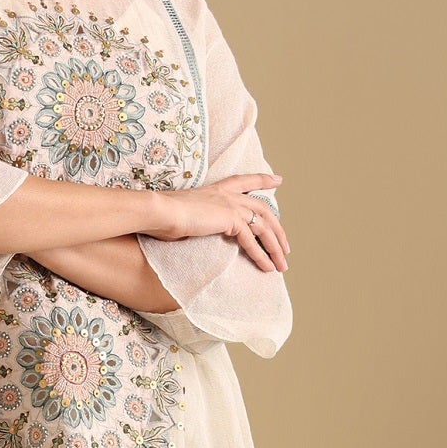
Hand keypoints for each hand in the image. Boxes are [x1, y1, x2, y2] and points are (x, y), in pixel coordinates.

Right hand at [148, 171, 286, 270]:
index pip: (247, 181)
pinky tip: (267, 267)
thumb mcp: (185, 214)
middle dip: (278, 230)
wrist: (160, 212)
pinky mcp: (230, 219)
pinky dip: (261, 256)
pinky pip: (252, 241)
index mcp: (218, 189)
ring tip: (281, 265)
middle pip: (264, 210)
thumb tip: (190, 228)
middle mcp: (228, 194)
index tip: (278, 180)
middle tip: (286, 247)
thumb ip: (197, 219)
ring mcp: (231, 205)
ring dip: (274, 247)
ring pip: (263, 226)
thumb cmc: (164, 216)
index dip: (264, 180)